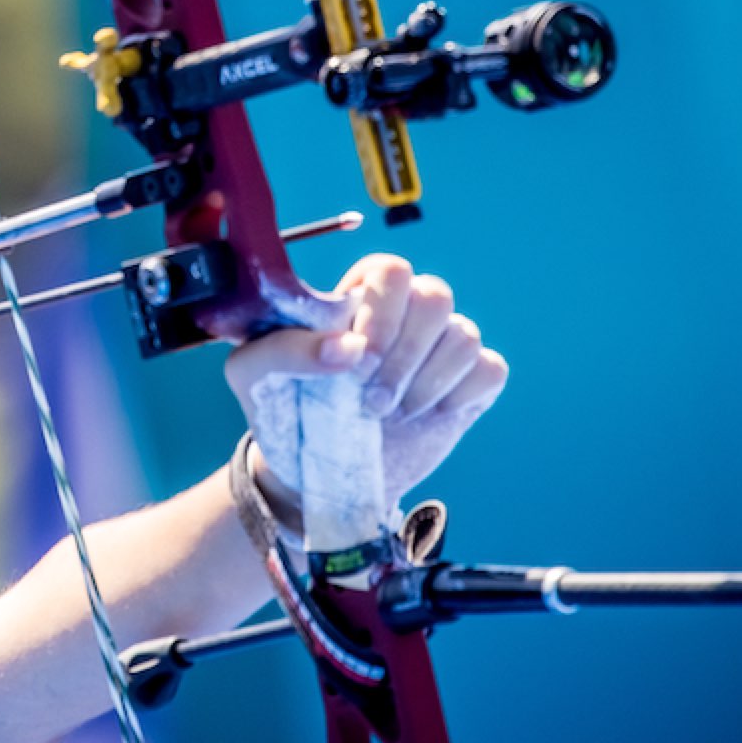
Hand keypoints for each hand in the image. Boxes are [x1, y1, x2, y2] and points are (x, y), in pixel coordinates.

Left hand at [224, 254, 506, 526]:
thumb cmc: (281, 407)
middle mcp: (404, 311)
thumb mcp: (252, 374)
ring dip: (426, 384)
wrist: (313, 472)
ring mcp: (439, 347)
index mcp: (357, 294)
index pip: (391, 270)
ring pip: (465, 336)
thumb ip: (284, 349)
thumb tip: (346, 347)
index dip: (381, 314)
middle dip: (404, 357)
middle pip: (436, 297)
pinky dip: (458, 397)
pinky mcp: (468, 385)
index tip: (357, 361)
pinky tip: (423, 417)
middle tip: (371, 401)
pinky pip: (489, 370)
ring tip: (389, 415)